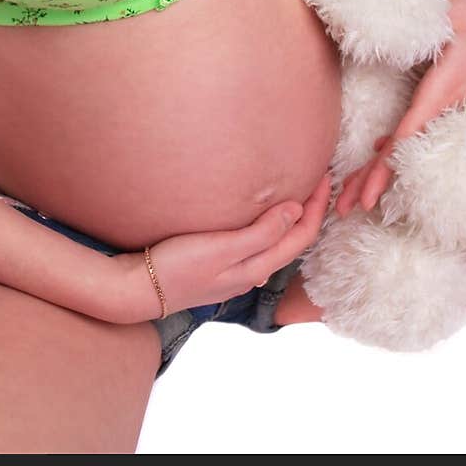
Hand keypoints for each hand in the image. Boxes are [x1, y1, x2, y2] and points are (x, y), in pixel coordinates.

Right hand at [112, 172, 331, 323]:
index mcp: (257, 267)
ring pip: (277, 243)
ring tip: (298, 191)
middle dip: (311, 210)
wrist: (140, 289)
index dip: (318, 207)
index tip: (325, 176)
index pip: (301, 236)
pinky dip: (271, 225)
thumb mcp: (222, 247)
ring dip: (292, 218)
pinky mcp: (222, 265)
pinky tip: (262, 214)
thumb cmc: (178, 266)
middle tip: (319, 177)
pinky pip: (259, 244)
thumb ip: (260, 233)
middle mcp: (253, 271)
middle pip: (294, 240)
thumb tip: (296, 211)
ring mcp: (237, 270)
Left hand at [336, 0, 465, 217]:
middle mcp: (451, 102)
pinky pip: (426, 123)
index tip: (365, 197)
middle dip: (374, 180)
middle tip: (345, 208)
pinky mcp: (461, 92)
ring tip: (356, 191)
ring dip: (384, 165)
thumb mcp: (448, 14)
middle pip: (406, 151)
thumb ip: (414, 32)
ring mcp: (458, 100)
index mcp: (445, 88)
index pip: (407, 138)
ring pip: (414, 140)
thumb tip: (378, 40)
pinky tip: (382, 147)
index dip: (383, 169)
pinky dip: (401, 141)